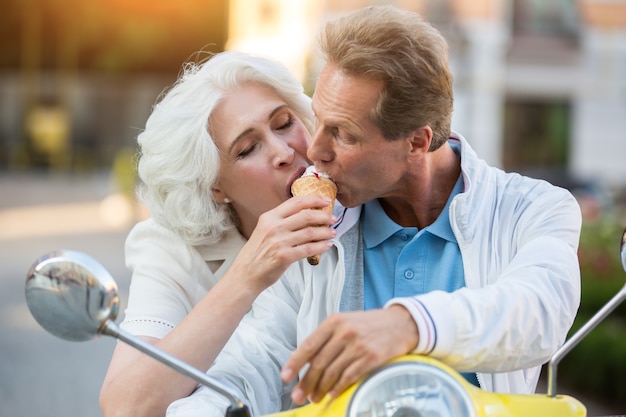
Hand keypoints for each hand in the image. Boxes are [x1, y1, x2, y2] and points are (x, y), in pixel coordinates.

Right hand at [230, 195, 336, 293]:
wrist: (245, 274)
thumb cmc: (256, 253)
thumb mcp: (264, 230)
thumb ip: (281, 221)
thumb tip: (306, 215)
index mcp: (269, 217)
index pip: (296, 202)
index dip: (314, 199)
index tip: (325, 200)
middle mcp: (274, 227)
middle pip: (306, 215)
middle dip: (324, 216)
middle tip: (332, 218)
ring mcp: (279, 242)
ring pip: (310, 232)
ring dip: (325, 232)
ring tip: (332, 232)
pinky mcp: (284, 256)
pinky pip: (309, 249)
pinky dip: (321, 247)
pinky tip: (326, 245)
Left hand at [280, 305, 418, 403]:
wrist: (401, 323)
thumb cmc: (369, 325)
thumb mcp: (345, 322)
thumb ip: (326, 338)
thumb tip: (303, 360)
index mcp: (334, 322)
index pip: (308, 345)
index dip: (295, 363)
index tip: (285, 377)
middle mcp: (344, 332)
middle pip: (319, 363)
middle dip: (306, 382)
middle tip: (298, 396)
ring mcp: (358, 345)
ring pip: (332, 372)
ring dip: (321, 388)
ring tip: (314, 397)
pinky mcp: (372, 357)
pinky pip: (349, 377)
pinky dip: (338, 388)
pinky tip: (333, 394)